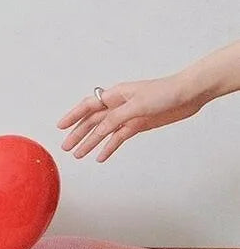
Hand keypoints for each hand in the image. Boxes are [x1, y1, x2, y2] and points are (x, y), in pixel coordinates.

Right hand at [57, 76, 203, 161]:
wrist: (189, 95)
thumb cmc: (164, 92)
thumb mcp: (137, 105)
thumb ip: (116, 117)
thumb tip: (98, 129)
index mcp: (114, 95)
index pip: (87, 106)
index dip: (73, 116)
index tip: (60, 126)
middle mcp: (118, 105)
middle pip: (93, 121)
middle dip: (79, 134)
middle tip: (66, 147)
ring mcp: (128, 116)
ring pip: (104, 131)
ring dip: (92, 143)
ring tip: (79, 155)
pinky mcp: (139, 125)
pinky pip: (119, 138)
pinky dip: (110, 146)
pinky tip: (102, 156)